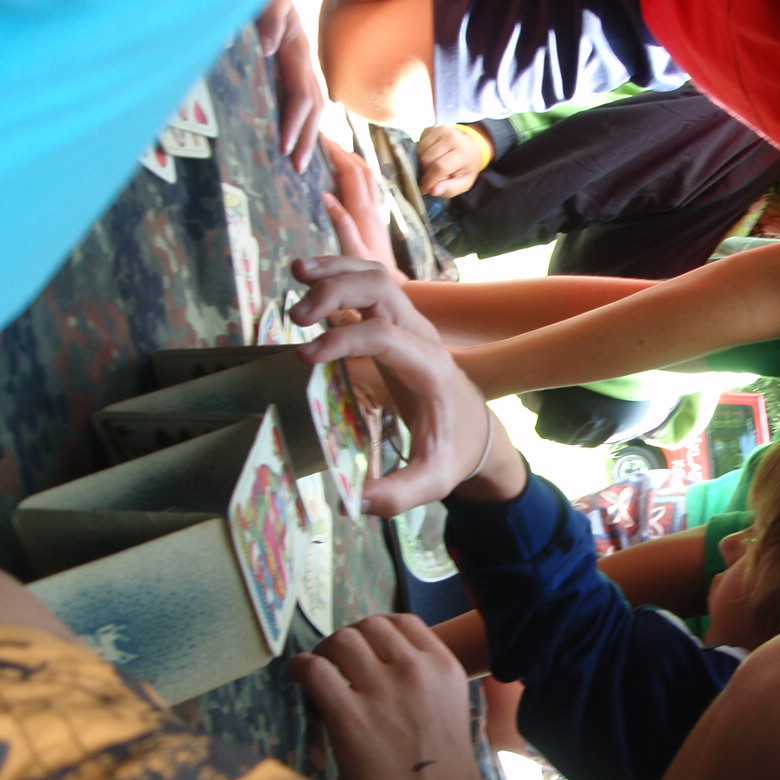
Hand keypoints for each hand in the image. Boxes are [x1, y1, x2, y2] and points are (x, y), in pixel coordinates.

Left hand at [257, 0, 323, 172]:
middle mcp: (304, 62)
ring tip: (301, 161)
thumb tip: (267, 49)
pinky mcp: (294, 66)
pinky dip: (304, 122)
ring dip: (309, 135)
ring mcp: (302, 64)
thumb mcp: (268, 3)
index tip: (283, 148)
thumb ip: (268, 20)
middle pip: (314, 108)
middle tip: (297, 169)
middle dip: (307, 140)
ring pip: (314, 106)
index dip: (294, 124)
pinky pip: (304, 99)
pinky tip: (296, 138)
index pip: (301, 96)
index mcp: (296, 51)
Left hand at [288, 614, 507, 779]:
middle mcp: (416, 669)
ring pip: (341, 640)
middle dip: (349, 641)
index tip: (364, 650)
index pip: (404, 622)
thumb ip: (425, 690)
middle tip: (335, 665)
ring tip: (316, 674)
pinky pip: (314, 670)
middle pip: (369, 626)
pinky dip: (299, 669)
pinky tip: (295, 681)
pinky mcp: (350, 715)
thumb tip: (389, 683)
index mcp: (446, 668)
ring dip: (324, 653)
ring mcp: (383, 689)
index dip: (376, 633)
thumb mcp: (452, 717)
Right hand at [290, 256, 523, 510]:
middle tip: (296, 315)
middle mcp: (421, 338)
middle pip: (382, 289)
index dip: (344, 339)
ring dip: (337, 271)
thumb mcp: (434, 479)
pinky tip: (309, 278)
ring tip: (296, 274)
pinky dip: (341, 275)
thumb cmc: (452, 451)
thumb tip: (356, 503)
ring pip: (377, 277)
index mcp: (430, 369)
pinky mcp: (395, 325)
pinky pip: (370, 286)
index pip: (384, 336)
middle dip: (338, 290)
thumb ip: (400, 493)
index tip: (305, 357)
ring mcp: (409, 326)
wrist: (477, 430)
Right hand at [323, 137, 408, 282]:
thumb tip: (326, 196)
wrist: (391, 282)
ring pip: (366, 175)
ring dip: (350, 159)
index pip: (352, 174)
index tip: (321, 139)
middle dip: (343, 151)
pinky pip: (367, 186)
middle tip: (322, 138)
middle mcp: (372, 207)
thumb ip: (342, 224)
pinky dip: (355, 173)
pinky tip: (344, 173)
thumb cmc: (367, 271)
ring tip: (331, 150)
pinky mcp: (375, 216)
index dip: (338, 154)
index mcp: (364, 212)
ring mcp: (376, 210)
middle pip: (361, 169)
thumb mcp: (352, 251)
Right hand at [416, 125, 490, 197]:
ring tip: (433, 167)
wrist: (471, 146)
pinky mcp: (432, 128)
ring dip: (423, 163)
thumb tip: (433, 190)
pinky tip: (431, 156)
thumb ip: (451, 189)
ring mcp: (440, 130)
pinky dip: (422, 153)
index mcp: (462, 152)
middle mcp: (450, 137)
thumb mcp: (465, 183)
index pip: (439, 167)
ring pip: (420, 152)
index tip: (424, 189)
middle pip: (427, 159)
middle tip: (433, 177)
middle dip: (426, 172)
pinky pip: (419, 144)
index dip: (429, 180)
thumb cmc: (467, 167)